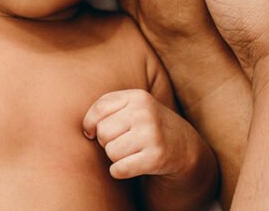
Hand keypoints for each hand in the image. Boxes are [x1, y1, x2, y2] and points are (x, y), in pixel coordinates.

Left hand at [82, 89, 207, 180]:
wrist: (183, 146)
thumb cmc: (146, 125)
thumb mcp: (132, 107)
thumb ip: (105, 109)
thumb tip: (86, 131)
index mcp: (137, 97)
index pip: (99, 108)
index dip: (90, 123)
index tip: (92, 131)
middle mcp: (146, 113)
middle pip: (103, 132)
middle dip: (107, 141)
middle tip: (122, 142)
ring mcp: (152, 135)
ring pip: (110, 152)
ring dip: (115, 157)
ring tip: (131, 152)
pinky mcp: (156, 158)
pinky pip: (119, 169)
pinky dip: (119, 171)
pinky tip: (132, 165)